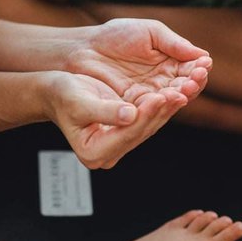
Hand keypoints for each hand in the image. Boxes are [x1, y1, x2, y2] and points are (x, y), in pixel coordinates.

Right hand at [44, 72, 187, 168]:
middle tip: (182, 90)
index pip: (127, 134)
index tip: (160, 96)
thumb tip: (130, 115)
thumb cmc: (61, 96)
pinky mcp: (129, 129)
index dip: (145, 115)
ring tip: (185, 88)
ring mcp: (120, 142)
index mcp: (94, 151)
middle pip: (143, 131)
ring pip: (151, 125)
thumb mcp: (79, 102)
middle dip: (164, 110)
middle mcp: (109, 152)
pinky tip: (178, 89)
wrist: (56, 92)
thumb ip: (104, 111)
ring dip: (169, 106)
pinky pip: (150, 117)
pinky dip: (164, 103)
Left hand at [67, 18, 211, 102]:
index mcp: (170, 63)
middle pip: (185, 87)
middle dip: (192, 84)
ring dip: (180, 95)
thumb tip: (203, 55)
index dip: (199, 68)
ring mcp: (149, 96)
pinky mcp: (133, 107)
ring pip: (171, 100)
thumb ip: (173, 43)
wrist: (84, 49)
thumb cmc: (116, 35)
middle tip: (195, 79)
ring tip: (184, 89)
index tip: (204, 65)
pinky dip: (161, 105)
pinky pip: (151, 109)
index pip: (191, 69)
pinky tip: (167, 98)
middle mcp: (163, 82)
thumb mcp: (149, 32)